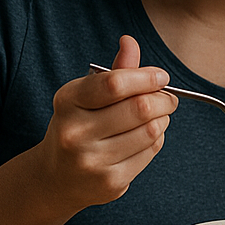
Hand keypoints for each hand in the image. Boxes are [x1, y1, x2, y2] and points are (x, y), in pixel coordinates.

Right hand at [33, 35, 177, 210]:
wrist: (56, 177)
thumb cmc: (77, 126)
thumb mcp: (86, 96)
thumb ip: (114, 72)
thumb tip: (130, 42)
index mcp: (68, 102)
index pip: (115, 83)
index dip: (147, 77)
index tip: (162, 77)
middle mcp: (75, 132)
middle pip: (141, 108)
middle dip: (164, 99)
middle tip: (168, 98)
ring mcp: (92, 160)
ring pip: (151, 131)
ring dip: (163, 120)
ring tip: (156, 117)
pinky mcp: (110, 182)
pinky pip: (150, 153)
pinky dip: (156, 140)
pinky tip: (145, 137)